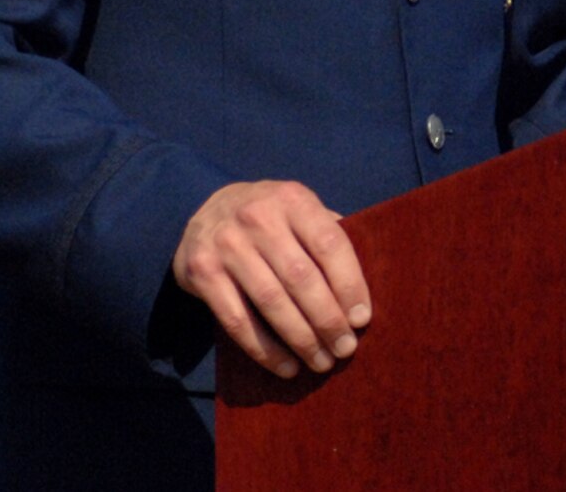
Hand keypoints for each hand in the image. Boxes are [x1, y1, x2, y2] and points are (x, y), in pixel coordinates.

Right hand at [172, 180, 371, 378]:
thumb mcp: (298, 208)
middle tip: (345, 348)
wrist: (204, 209)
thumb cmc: (270, 217)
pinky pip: (237, 321)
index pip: (329, 244)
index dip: (349, 284)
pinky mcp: (202, 273)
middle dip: (328, 319)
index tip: (362, 319)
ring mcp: (227, 245)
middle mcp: (258, 218)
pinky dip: (265, 349)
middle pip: (301, 278)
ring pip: (271, 302)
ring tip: (321, 362)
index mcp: (292, 199)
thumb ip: (327, 234)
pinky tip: (286, 367)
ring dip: (300, 339)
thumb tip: (363, 286)